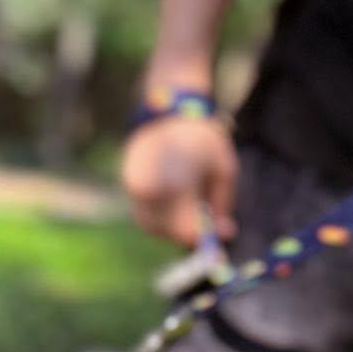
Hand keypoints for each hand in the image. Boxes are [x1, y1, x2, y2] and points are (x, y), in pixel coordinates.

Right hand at [121, 113, 238, 247]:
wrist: (168, 110)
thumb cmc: (202, 137)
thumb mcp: (224, 169)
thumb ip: (223, 205)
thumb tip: (224, 234)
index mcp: (175, 188)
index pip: (187, 232)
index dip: (205, 240)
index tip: (221, 240)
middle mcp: (150, 194)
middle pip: (170, 234)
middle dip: (190, 235)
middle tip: (209, 227)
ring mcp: (135, 192)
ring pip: (154, 228)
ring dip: (173, 227)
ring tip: (191, 210)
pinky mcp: (128, 189)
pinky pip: (144, 215)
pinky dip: (161, 217)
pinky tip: (175, 203)